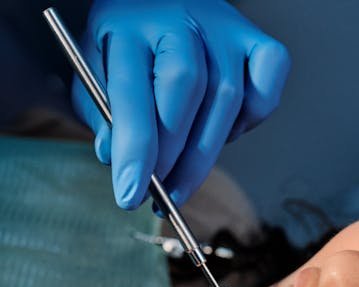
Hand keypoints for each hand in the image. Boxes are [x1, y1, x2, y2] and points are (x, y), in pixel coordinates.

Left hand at [74, 0, 289, 209]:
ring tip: (179, 184)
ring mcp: (225, 29)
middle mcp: (181, 20)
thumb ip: (100, 113)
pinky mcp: (258, 43)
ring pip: (228, 98)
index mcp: (128, 24)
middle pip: (188, 90)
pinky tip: (219, 135)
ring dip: (204, 154)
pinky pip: (265, 91)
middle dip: (172, 156)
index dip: (135, 150)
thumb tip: (114, 158)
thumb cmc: (126, 42)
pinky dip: (249, 123)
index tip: (130, 195)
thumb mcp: (93, 69)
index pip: (133, 91)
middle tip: (157, 194)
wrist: (157, 3)